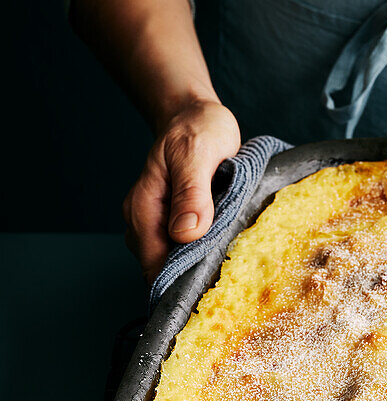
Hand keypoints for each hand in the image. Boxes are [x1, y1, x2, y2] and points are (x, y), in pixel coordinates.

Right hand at [123, 97, 240, 283]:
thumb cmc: (196, 129)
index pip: (153, 263)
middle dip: (192, 276)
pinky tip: (223, 248)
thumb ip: (191, 193)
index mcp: (143, 207)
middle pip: (162, 268)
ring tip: (228, 262)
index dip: (179, 279)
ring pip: (174, 261)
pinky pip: (185, 249)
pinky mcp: (174, 222)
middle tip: (227, 276)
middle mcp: (144, 220)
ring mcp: (158, 223)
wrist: (195, 114)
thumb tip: (186, 233)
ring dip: (199, 265)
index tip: (209, 285)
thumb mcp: (197, 154)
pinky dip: (203, 252)